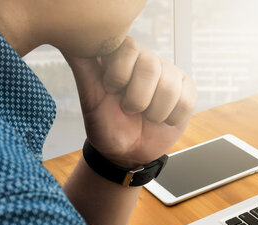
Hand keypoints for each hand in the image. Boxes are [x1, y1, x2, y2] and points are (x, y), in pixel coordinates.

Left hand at [66, 37, 196, 167]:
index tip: (112, 91)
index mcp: (123, 56)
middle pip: (151, 66)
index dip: (120, 74)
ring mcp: (170, 74)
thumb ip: (83, 65)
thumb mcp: (90, 96)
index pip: (129, 47)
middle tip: (129, 109)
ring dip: (155, 112)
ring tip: (146, 116)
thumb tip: (70, 39)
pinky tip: (163, 119)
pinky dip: (172, 118)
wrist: (128, 152)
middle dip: (137, 98)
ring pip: (170, 87)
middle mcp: (148, 60)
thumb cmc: (107, 124)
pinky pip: (186, 101)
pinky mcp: (187, 91)